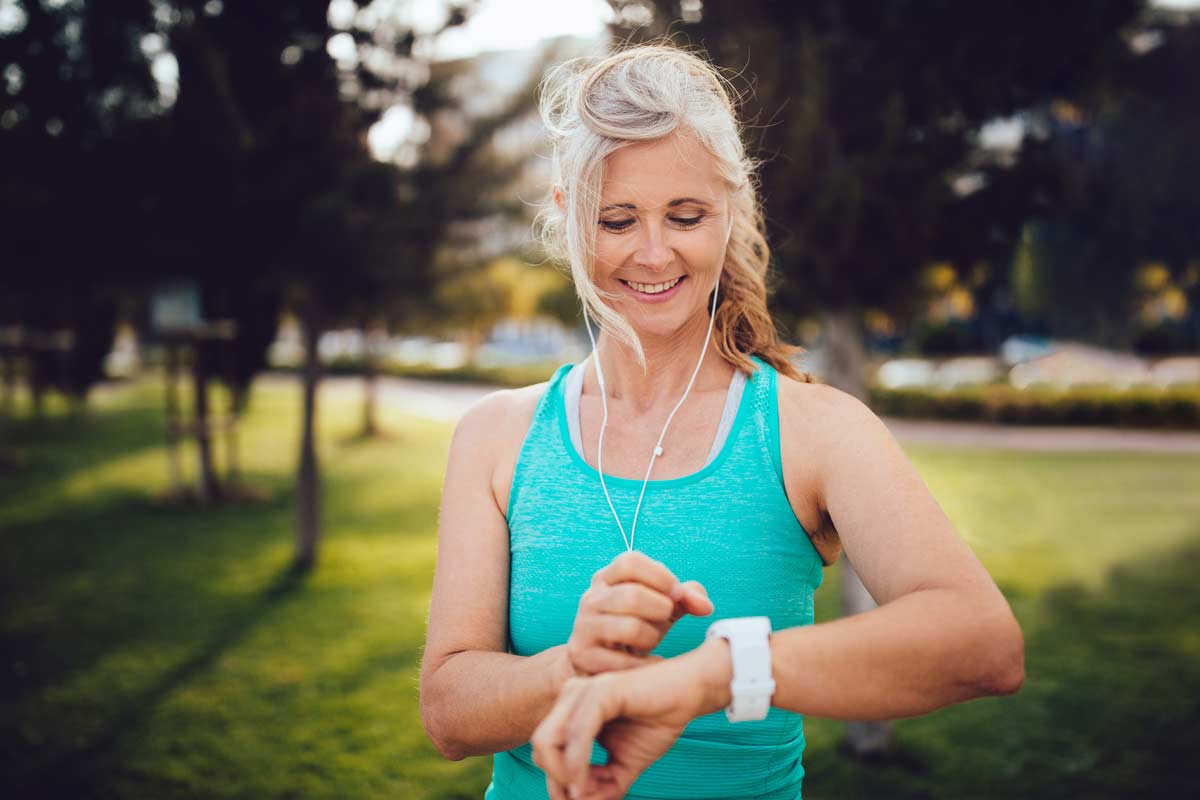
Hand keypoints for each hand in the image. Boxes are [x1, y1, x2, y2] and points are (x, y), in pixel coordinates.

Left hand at [532, 653, 707, 799]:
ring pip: (547, 741)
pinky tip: (586, 783)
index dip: (556, 784)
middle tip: (579, 799)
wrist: (689, 692)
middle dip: (555, 782)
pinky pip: (577, 733)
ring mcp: (582, 691)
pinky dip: (577, 763)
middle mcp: (571, 697)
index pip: (546, 750)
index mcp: (572, 709)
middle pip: (539, 747)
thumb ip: (602, 784)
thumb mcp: (624, 763)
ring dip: (562, 776)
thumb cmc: (658, 720)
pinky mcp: (600, 691)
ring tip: (583, 793)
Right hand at [564, 550, 712, 677]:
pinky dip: (647, 665)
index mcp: (607, 578)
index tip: (676, 593)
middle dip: (661, 608)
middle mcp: (591, 598)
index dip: (660, 576)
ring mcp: (583, 627)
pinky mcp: (583, 655)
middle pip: (632, 595)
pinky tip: (653, 663)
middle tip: (666, 618)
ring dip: (652, 637)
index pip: (630, 562)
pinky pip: (625, 662)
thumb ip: (686, 598)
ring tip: (652, 641)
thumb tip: (705, 606)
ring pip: (630, 627)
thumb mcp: (660, 607)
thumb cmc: (636, 627)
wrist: (599, 664)